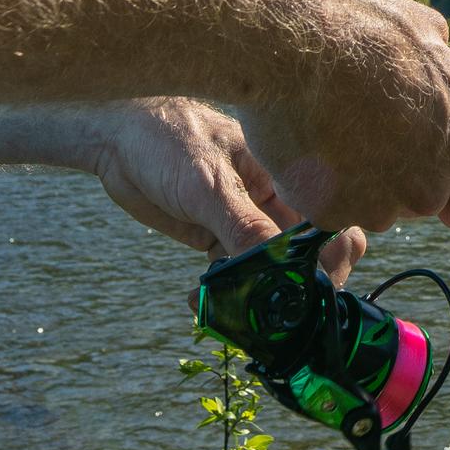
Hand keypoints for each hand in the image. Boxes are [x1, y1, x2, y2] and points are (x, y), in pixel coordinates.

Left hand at [0, 98, 365, 277]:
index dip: (330, 262)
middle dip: (296, 289)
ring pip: (274, 272)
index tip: (305, 291)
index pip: (332, 227)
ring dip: (257, 298)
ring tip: (228, 310)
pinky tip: (201, 300)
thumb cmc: (168, 141)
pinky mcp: (221, 239)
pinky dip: (228, 295)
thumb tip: (282, 271)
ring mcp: (248, 223)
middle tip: (267, 311)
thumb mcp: (208, 183)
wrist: (117, 138)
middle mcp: (276, 202)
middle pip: (310, 257)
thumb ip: (245, 225)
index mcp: (288, 177)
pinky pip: (239, 275)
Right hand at [226, 0, 449, 242]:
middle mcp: (429, 188)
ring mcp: (378, 206)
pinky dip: (317, 181)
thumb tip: (438, 73)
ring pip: (371, 203)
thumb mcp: (426, 35)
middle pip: (421, 204)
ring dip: (355, 177)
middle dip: (400, 174)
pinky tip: (308, 137)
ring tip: (332, 122)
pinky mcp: (329, 212)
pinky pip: (327, 204)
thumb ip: (442, 75)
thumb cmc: (360, 26)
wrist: (289, 39)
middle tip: (368, 125)